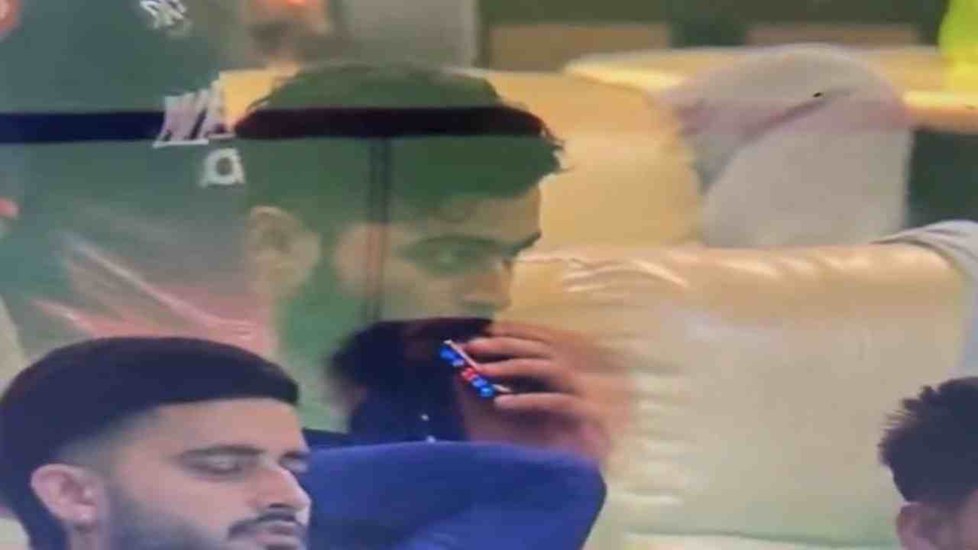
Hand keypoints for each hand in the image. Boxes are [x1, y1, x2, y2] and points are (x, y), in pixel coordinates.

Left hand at [457, 322, 631, 464]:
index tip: (488, 329)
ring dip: (513, 366)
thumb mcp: (522, 412)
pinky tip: (500, 404)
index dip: (517, 331)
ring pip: (550, 369)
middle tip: (474, 346)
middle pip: (543, 348)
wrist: (579, 477)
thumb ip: (505, 389)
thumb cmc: (550, 444)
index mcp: (574, 366)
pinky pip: (557, 402)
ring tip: (482, 371)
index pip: (545, 338)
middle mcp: (583, 374)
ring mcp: (589, 394)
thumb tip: (472, 369)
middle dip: (506, 344)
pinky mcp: (590, 417)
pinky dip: (527, 400)